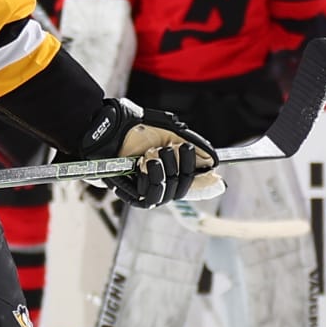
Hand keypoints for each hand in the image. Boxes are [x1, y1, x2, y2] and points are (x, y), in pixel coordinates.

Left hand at [79, 98, 217, 207]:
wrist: (109, 129)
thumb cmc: (135, 129)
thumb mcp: (170, 132)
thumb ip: (193, 146)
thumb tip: (214, 161)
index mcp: (170, 170)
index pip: (193, 183)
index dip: (205, 181)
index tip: (216, 175)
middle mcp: (161, 184)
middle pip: (185, 187)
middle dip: (185, 166)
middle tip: (177, 148)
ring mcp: (147, 192)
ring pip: (171, 192)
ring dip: (167, 169)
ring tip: (155, 152)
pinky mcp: (133, 197)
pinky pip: (152, 195)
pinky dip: (154, 176)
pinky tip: (147, 162)